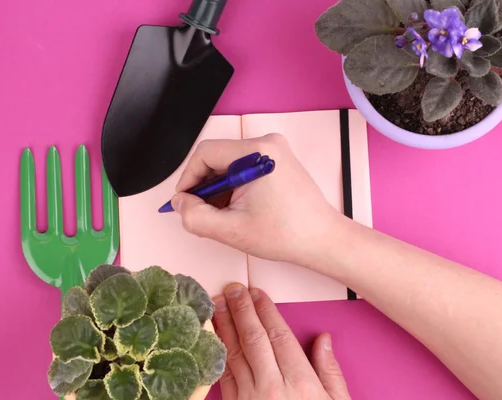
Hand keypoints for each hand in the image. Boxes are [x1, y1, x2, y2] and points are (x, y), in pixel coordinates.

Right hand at [171, 134, 340, 266]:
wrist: (322, 239)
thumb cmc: (287, 234)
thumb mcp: (231, 231)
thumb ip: (195, 217)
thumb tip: (179, 203)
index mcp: (256, 153)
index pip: (204, 153)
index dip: (188, 178)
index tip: (184, 201)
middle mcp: (267, 144)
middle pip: (216, 157)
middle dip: (203, 186)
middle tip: (201, 212)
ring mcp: (274, 151)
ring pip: (228, 163)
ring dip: (218, 188)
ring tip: (222, 215)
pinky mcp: (277, 160)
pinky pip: (243, 167)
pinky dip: (232, 186)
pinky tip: (235, 208)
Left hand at [212, 283, 350, 399]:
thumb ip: (331, 372)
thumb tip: (324, 340)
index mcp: (302, 384)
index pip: (279, 336)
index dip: (266, 311)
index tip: (256, 293)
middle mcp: (273, 389)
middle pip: (253, 339)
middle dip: (241, 310)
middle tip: (232, 289)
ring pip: (234, 354)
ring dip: (224, 327)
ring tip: (217, 305)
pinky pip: (224, 377)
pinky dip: (218, 354)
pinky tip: (214, 340)